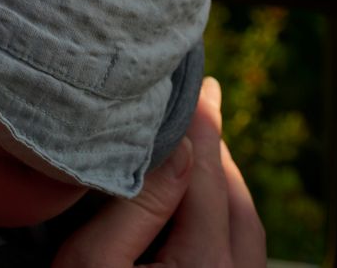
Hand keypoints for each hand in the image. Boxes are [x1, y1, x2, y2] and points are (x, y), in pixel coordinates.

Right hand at [53, 78, 265, 267]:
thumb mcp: (91, 260)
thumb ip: (138, 205)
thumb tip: (178, 148)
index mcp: (203, 264)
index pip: (208, 180)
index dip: (206, 129)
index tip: (205, 87)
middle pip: (237, 203)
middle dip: (219, 154)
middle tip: (203, 109)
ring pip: (245, 231)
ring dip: (224, 188)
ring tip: (202, 150)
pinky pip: (238, 255)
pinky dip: (224, 219)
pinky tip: (200, 204)